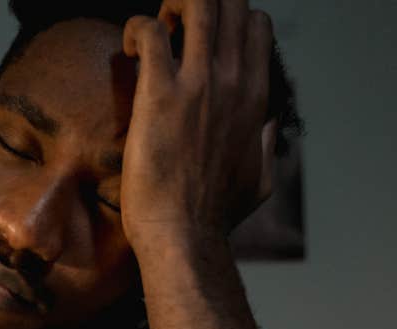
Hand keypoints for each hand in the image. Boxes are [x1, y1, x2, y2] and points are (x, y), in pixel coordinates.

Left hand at [119, 0, 277, 254]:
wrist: (185, 236)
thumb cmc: (216, 217)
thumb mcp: (259, 179)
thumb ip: (266, 145)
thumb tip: (270, 127)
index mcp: (255, 97)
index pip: (255, 24)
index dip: (225, 21)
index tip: (197, 45)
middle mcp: (232, 81)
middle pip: (229, 2)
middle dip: (197, 5)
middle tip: (171, 34)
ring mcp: (198, 85)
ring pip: (197, 2)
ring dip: (171, 6)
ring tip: (151, 35)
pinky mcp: (159, 95)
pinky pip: (149, 31)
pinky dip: (135, 28)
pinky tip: (125, 49)